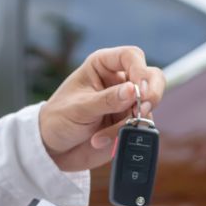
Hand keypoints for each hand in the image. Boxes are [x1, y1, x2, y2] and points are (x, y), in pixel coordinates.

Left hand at [39, 46, 165, 171]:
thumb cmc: (58, 120)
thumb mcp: (79, 108)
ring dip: (131, 122)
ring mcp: (126, 103)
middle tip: (142, 109)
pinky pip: (141, 127)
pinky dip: (125, 136)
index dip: (139, 70)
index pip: (131, 56)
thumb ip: (106, 100)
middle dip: (152, 93)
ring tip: (102, 135)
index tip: (138, 91)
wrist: (53, 149)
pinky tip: (101, 141)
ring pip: (148, 105)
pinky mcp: (128, 124)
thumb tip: (132, 90)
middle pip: (151, 77)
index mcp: (102, 66)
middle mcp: (118, 81)